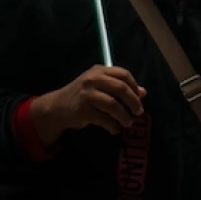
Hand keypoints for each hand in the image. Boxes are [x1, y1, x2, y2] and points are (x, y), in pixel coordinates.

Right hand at [29, 65, 146, 147]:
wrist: (57, 107)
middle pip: (121, 88)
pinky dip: (113, 126)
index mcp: (99, 70)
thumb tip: (143, 92)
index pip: (124, 74)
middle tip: (139, 112)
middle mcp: (93, 79)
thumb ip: (119, 86)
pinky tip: (115, 129)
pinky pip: (104, 119)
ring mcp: (87, 94)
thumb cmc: (83, 95)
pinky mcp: (83, 110)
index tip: (140, 97)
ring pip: (113, 105)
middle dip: (133, 102)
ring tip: (128, 123)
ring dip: (124, 116)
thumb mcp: (100, 85)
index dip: (135, 86)